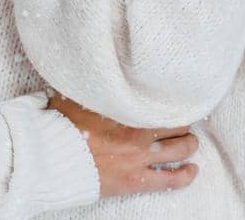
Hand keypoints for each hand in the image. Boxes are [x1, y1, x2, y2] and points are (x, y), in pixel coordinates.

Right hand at [47, 92, 198, 197]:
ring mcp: (140, 158)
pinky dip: (186, 175)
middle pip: (177, 124)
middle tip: (182, 120)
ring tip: (190, 141)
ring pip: (181, 149)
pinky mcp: (136, 181)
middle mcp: (139, 132)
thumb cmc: (60, 126)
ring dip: (189, 144)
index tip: (174, 98)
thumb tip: (86, 63)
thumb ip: (88, 82)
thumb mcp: (74, 94)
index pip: (163, 101)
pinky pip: (171, 181)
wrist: (52, 160)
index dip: (172, 100)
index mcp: (127, 109)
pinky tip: (193, 170)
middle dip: (182, 121)